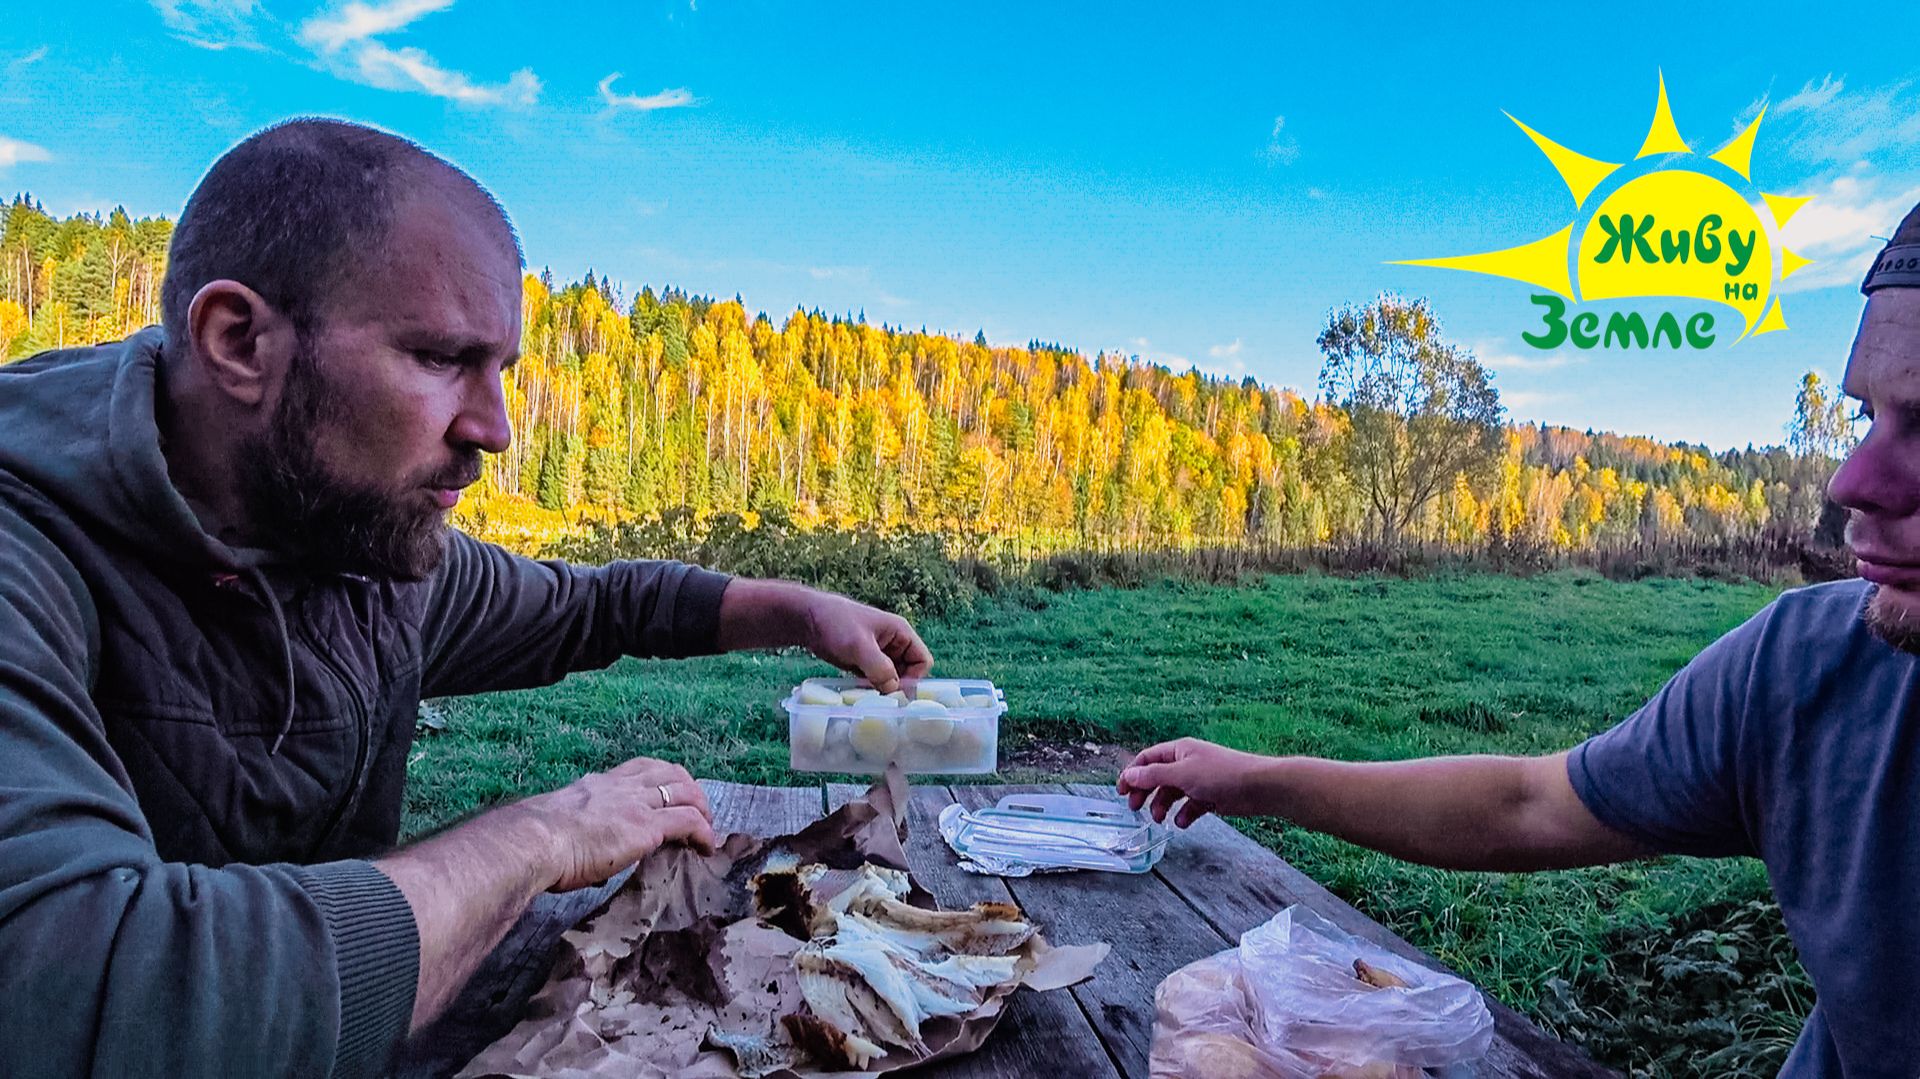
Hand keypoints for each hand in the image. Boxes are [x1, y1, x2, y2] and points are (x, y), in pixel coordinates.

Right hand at [520, 756, 715, 891]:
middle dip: (690, 790)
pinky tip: (706, 847)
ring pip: (686, 793)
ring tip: (708, 830)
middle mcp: (621, 788)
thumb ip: (580, 832)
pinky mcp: (647, 827)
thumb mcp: (560, 824)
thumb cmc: (534, 841)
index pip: (640, 769)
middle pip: (670, 774)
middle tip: (699, 811)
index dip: (663, 778)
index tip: (671, 794)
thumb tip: (588, 859)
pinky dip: (703, 833)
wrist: (533, 841)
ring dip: (703, 810)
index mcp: (598, 784)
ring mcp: (636, 805)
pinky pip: (688, 822)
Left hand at [799, 590, 933, 693]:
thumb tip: (893, 690)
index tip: (896, 692)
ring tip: (869, 699)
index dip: (914, 678)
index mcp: (901, 634)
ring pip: (891, 679)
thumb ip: (880, 668)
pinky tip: (859, 696)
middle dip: (897, 687)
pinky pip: (875, 681)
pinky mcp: (864, 664)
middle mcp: (894, 645)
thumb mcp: (860, 645)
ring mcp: (878, 655)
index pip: (922, 661)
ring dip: (882, 690)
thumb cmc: (836, 623)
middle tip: (881, 700)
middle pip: (908, 673)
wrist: (807, 619)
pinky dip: (870, 689)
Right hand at [1117, 738, 1275, 827]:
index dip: (1132, 774)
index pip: (1147, 759)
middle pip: (1157, 777)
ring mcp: (1199, 781)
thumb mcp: (1182, 774)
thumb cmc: (1221, 774)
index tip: (1121, 792)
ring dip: (1162, 806)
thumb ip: (1153, 776)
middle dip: (1145, 792)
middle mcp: (1187, 763)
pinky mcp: (1210, 797)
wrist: (1259, 787)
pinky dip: (1184, 814)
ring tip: (1160, 819)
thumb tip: (1129, 775)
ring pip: (1172, 793)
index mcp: (1179, 751)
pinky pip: (1190, 806)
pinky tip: (1184, 823)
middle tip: (1135, 809)